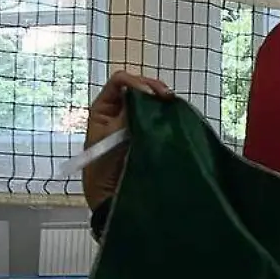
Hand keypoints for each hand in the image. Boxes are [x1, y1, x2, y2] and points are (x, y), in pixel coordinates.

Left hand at [82, 71, 171, 208]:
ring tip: (173, 104)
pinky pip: (161, 117)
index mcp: (105, 109)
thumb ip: (124, 117)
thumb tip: (143, 98)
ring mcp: (137, 122)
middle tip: (168, 97)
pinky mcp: (152, 133)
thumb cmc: (103, 169)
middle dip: (153, 87)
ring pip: (152, 100)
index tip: (151, 95)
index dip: (135, 83)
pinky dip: (169, 113)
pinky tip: (176, 115)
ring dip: (163, 99)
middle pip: (139, 87)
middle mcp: (121, 111)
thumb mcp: (109, 139)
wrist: (113, 195)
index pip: (119, 83)